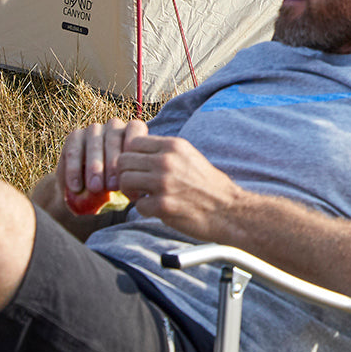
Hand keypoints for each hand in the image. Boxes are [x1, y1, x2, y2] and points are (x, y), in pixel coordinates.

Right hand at [60, 117, 148, 209]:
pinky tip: (76, 187)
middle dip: (113, 165)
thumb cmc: (113, 182)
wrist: (85, 186)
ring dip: (95, 167)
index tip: (131, 172)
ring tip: (96, 188)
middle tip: (112, 186)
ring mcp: (94, 129)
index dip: (132, 152)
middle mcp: (114, 126)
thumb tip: (136, 194)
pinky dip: (74, 170)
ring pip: (94, 144)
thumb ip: (131, 181)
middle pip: (114, 140)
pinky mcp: (74, 136)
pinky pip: (74, 152)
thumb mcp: (126, 181)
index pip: (135, 133)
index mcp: (133, 130)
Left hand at [116, 135, 243, 240]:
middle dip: (126, 174)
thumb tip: (136, 151)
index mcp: (174, 146)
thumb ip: (165, 152)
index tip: (139, 168)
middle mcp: (167, 161)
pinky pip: (137, 205)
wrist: (227, 208)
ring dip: (131, 191)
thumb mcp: (189, 157)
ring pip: (124, 181)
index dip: (132, 156)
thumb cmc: (207, 184)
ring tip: (144, 196)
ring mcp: (163, 183)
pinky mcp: (162, 205)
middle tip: (138, 185)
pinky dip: (145, 209)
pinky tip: (158, 208)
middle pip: (123, 161)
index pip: (134, 142)